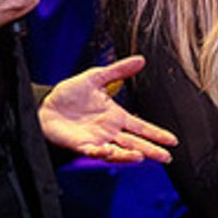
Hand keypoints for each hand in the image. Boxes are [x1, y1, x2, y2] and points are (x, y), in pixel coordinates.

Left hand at [38, 56, 178, 163]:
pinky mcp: (81, 145)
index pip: (141, 127)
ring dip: (130, 155)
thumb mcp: (96, 77)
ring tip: (142, 156)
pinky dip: (102, 153)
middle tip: (167, 158)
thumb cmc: (69, 94)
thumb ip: (119, 70)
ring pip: (118, 151)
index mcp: (115, 116)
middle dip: (152, 151)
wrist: (45, 105)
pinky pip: (94, 151)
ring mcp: (97, 140)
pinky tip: (109, 151)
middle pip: (135, 143)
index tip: (173, 140)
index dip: (157, 133)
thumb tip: (141, 60)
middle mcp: (109, 131)